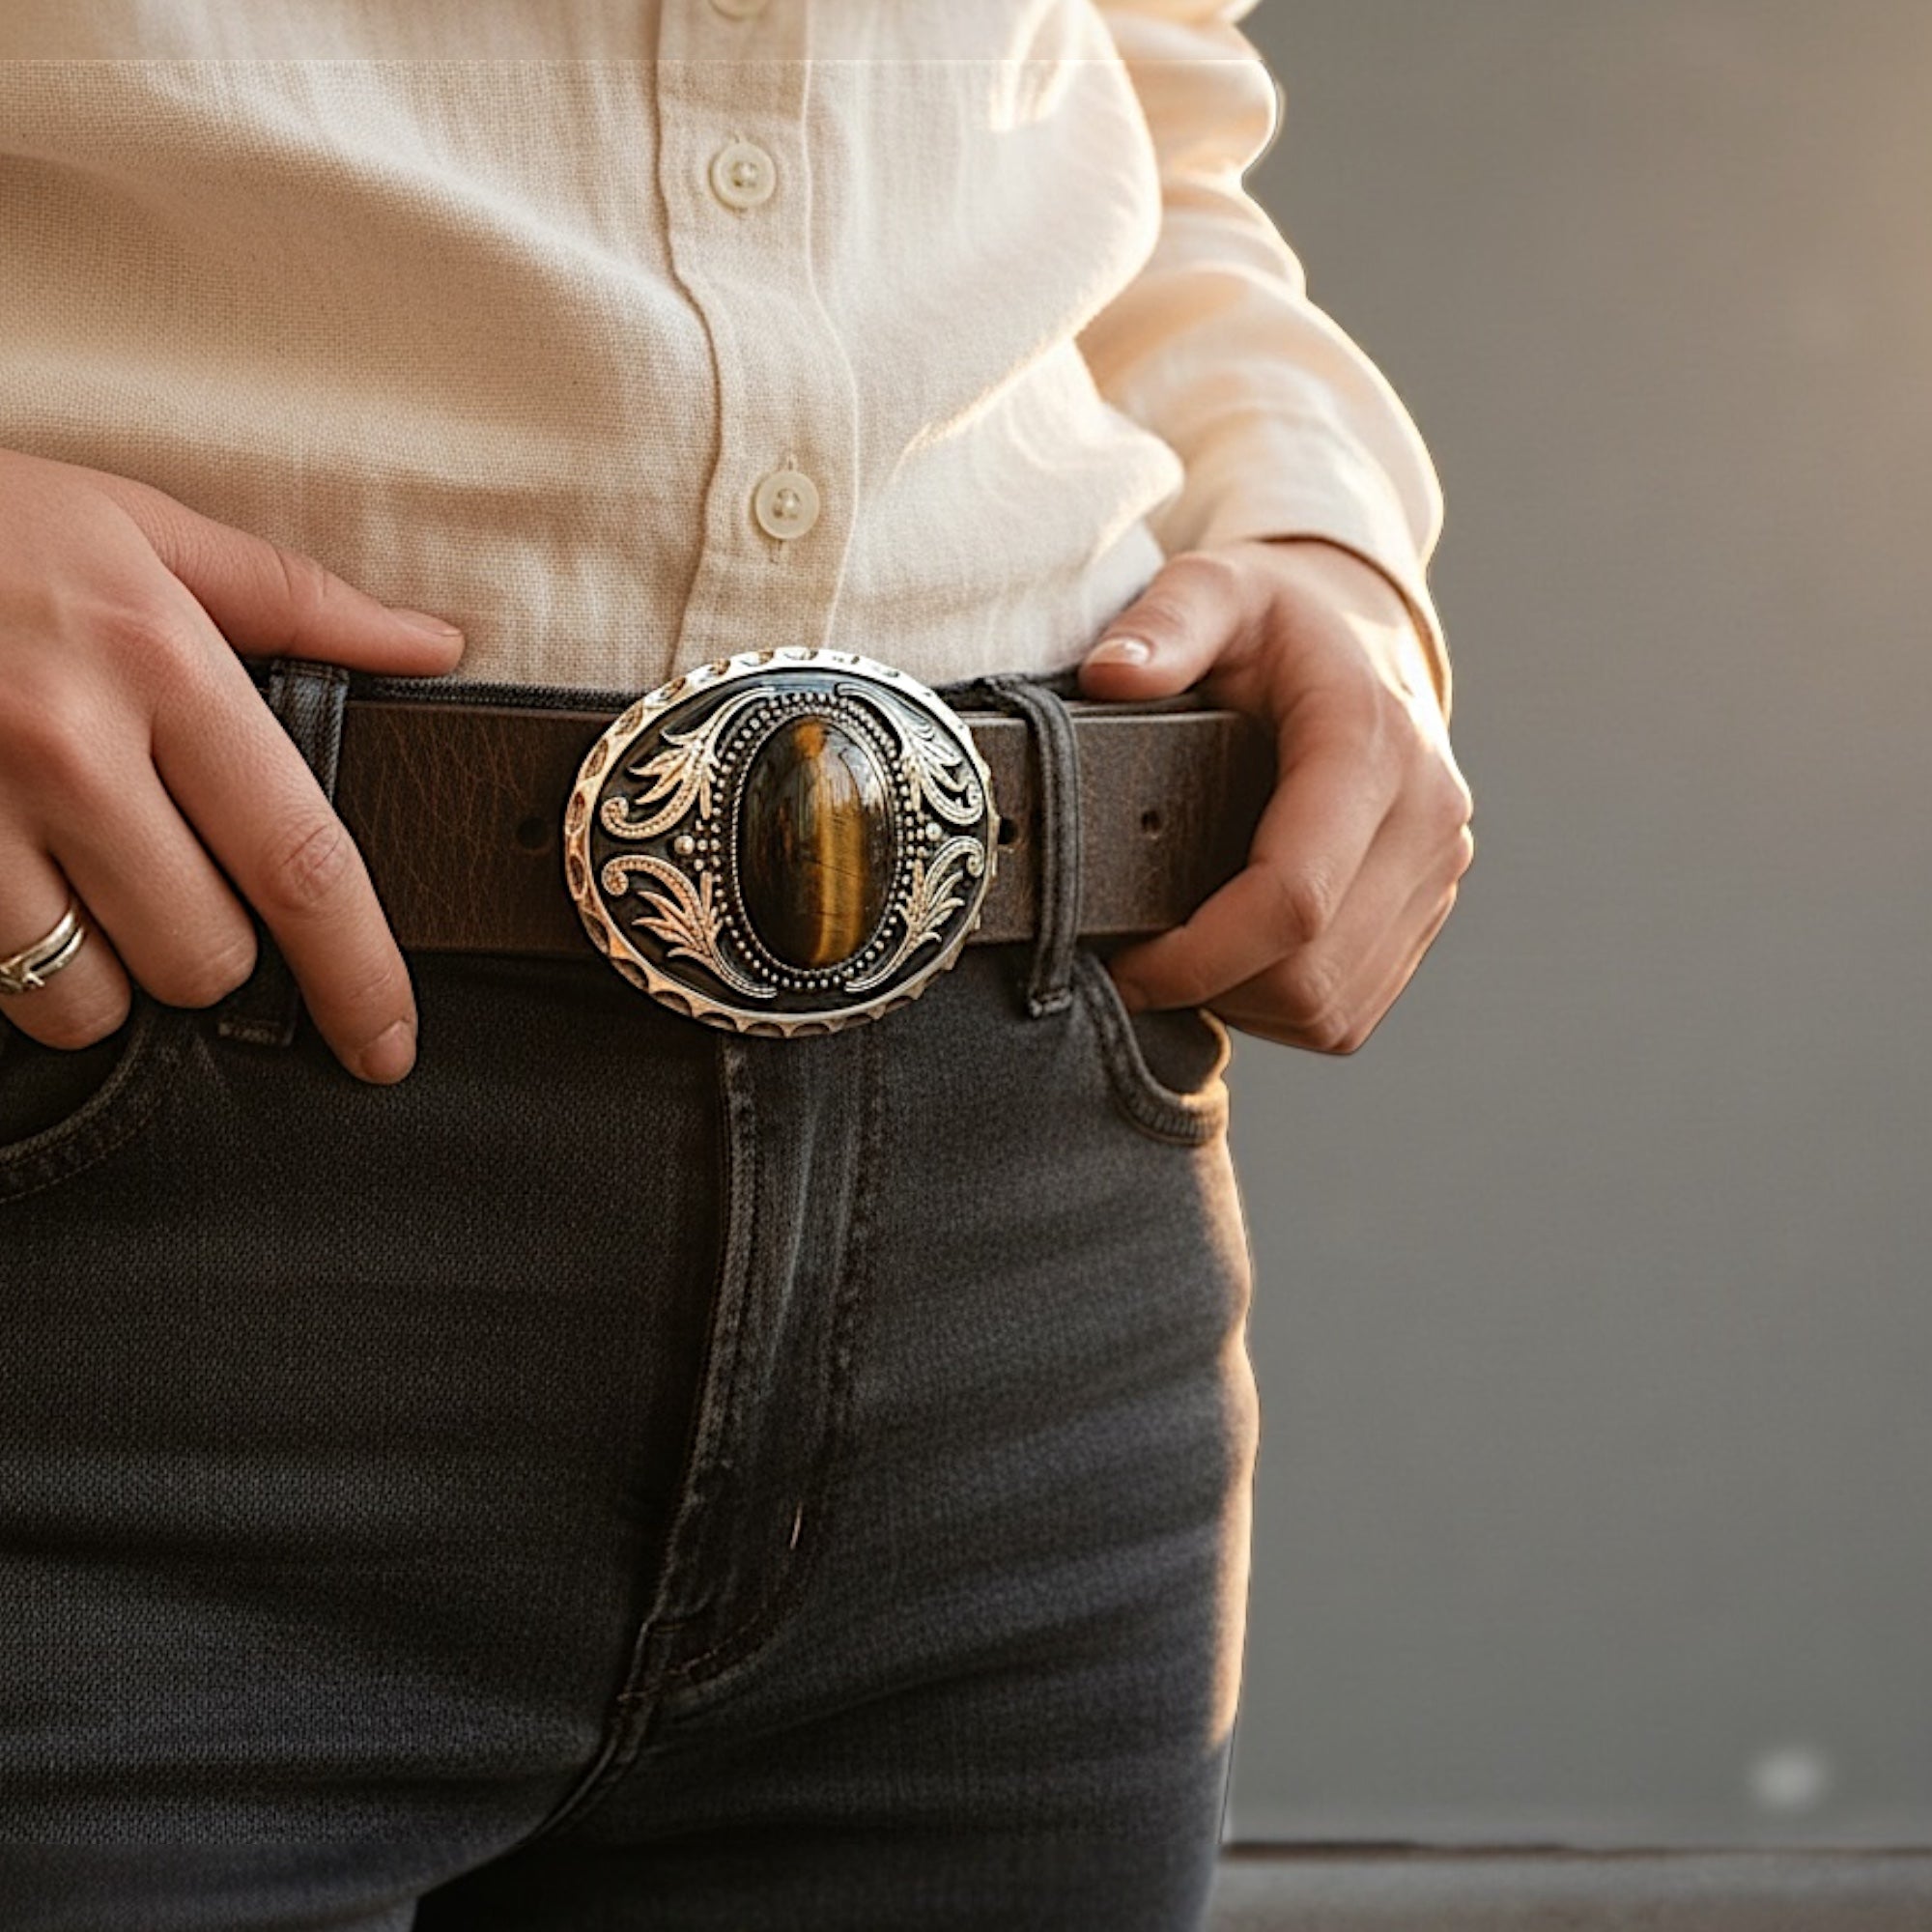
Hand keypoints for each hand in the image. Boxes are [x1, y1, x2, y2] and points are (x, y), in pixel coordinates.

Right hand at [0, 449, 463, 1080]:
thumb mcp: (144, 528)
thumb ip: (301, 601)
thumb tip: (431, 644)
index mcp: (161, 665)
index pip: (301, 862)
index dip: (359, 975)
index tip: (387, 1041)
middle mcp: (68, 748)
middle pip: (200, 954)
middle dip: (213, 953)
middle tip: (182, 882)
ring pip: (89, 996)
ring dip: (111, 975)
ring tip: (92, 887)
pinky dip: (24, 969)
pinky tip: (20, 893)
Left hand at [1077, 538, 1472, 1052]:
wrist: (1363, 637)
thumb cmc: (1275, 622)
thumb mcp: (1213, 588)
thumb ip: (1162, 624)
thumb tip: (1111, 676)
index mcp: (1370, 745)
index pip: (1294, 898)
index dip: (1199, 955)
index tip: (1125, 965)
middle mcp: (1427, 816)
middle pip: (1310, 976)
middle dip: (1208, 988)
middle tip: (1133, 964)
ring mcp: (1439, 872)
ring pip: (1332, 1010)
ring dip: (1243, 1005)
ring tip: (1180, 956)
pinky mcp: (1429, 912)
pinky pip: (1351, 1011)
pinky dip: (1282, 1008)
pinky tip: (1232, 958)